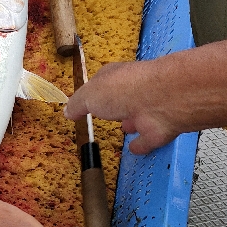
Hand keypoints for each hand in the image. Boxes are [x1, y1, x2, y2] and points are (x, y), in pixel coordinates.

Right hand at [64, 60, 180, 154]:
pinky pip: (147, 139)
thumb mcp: (89, 95)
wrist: (160, 100)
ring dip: (130, 123)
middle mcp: (132, 91)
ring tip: (123, 128)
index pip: (101, 82)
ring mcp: (147, 110)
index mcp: (115, 77)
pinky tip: (134, 149)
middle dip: (115, 106)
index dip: (93, 91)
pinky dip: (141, 144)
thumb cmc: (120, 90)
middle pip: (121, 98)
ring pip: (136, 117)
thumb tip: (67, 111)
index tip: (86, 101)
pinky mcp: (158, 129)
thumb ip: (77, 104)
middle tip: (105, 115)